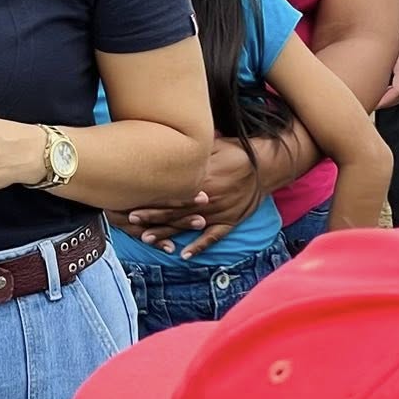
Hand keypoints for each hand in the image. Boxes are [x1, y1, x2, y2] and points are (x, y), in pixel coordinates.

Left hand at [124, 139, 261, 257]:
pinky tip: (185, 255)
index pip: (172, 191)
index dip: (152, 197)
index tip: (132, 199)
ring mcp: (220, 212)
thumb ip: (190, 151)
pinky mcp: (231, 221)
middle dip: (152, 216)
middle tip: (130, 220)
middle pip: (175, 209)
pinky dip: (200, 246)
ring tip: (147, 240)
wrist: (267, 166)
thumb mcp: (211, 146)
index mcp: (202, 180)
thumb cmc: (236, 152)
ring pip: (189, 225)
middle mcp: (208, 199)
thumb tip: (164, 142)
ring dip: (167, 233)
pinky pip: (214, 237)